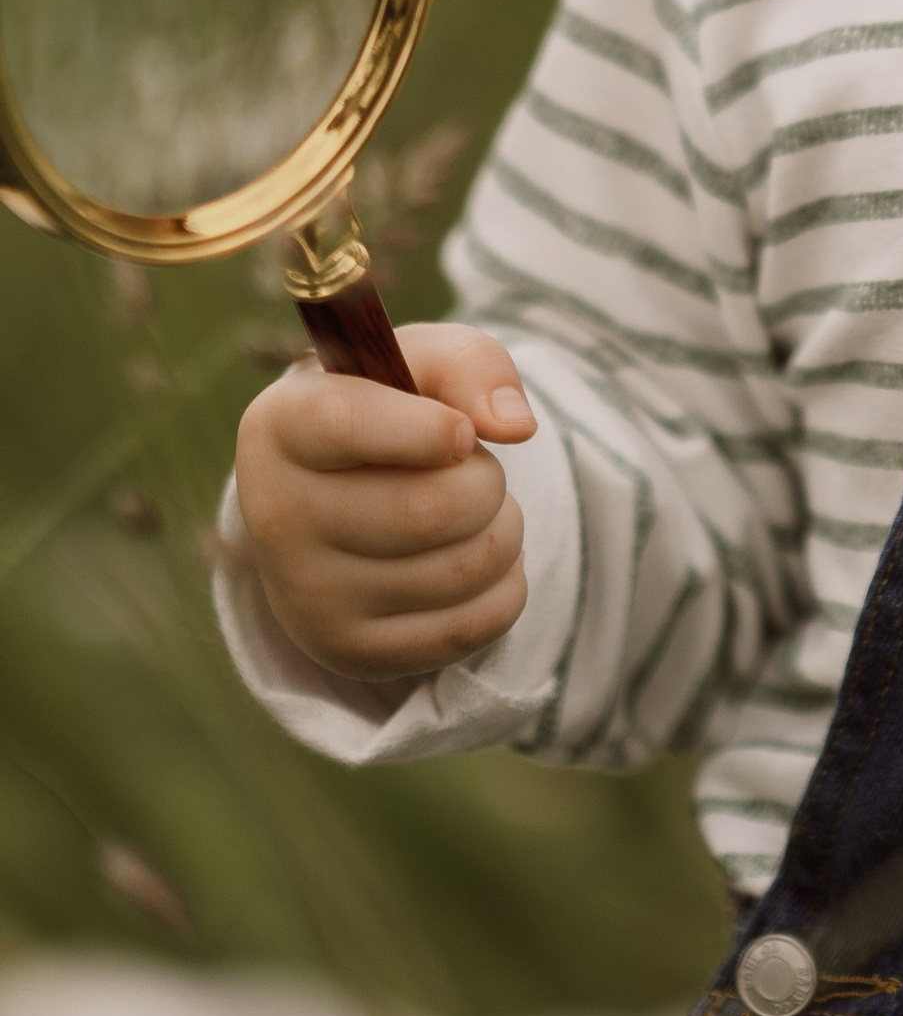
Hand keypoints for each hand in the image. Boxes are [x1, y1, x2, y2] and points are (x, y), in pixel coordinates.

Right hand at [233, 325, 537, 682]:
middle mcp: (276, 518)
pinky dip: (506, 586)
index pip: (347, 426)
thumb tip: (514, 425)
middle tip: (472, 469)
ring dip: (504, 531)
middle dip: (486, 482)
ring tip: (473, 512)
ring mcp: (309, 598)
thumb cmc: (391, 410)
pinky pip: (476, 626)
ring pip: (464, 568)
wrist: (341, 500)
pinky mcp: (351, 653)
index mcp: (280, 428)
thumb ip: (471, 364)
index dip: (425, 430)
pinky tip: (471, 557)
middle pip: (432, 510)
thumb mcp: (420, 362)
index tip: (462, 434)